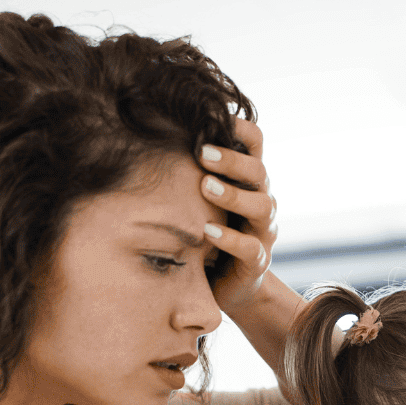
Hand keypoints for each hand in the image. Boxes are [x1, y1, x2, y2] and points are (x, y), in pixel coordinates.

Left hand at [198, 117, 281, 323]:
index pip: (255, 142)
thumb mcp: (198, 199)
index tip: (212, 118)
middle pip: (259, 171)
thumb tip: (143, 126)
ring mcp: (262, 231)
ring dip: (232, 194)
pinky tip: (206, 231)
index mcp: (248, 180)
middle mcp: (261, 200)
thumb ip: (187, 170)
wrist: (226, 286)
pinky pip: (251, 247)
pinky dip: (230, 239)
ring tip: (205, 187)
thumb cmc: (206, 233)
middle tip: (202, 152)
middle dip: (231, 160)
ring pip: (262, 206)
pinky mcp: (257, 262)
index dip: (240, 127)